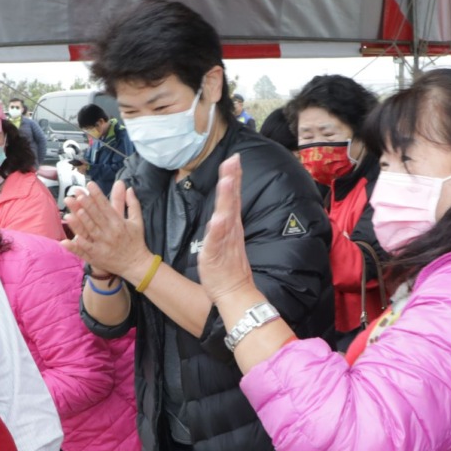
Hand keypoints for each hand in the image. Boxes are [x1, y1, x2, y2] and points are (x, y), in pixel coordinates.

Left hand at [63, 180, 149, 281]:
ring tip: (70, 213)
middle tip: (77, 194)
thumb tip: (129, 188)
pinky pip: (85, 251)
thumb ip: (132, 204)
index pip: (106, 206)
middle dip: (87, 205)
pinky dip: (76, 246)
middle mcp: (110, 233)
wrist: (136, 265)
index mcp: (119, 223)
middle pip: (96, 217)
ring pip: (89, 232)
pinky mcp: (97, 256)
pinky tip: (68, 240)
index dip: (97, 195)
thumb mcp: (137, 221)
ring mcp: (102, 246)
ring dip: (79, 223)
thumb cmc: (136, 241)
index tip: (90, 185)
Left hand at [198, 155, 256, 304]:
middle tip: (233, 160)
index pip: (233, 197)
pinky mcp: (215, 254)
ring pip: (226, 215)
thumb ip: (226, 223)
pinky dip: (218, 229)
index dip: (234, 177)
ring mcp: (224, 241)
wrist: (234, 292)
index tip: (234, 159)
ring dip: (227, 198)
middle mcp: (230, 230)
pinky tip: (219, 218)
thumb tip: (225, 209)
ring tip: (228, 181)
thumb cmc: (228, 267)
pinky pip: (216, 240)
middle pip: (232, 200)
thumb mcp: (226, 240)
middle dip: (232, 179)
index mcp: (232, 225)